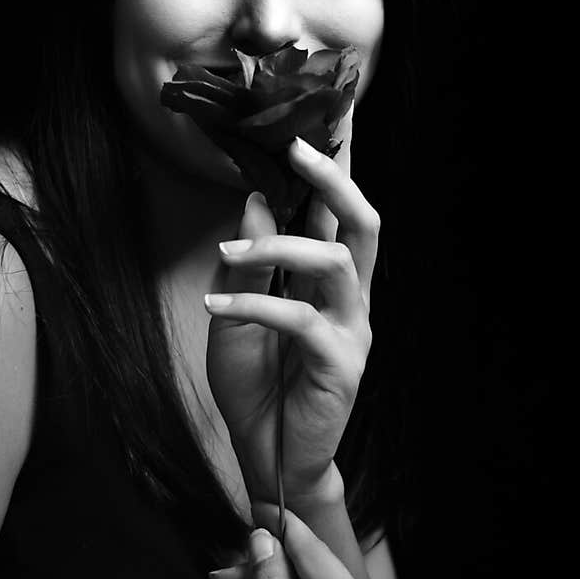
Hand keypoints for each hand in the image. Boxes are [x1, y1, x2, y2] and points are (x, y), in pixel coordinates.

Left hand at [204, 126, 378, 506]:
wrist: (267, 459)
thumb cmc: (255, 389)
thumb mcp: (235, 316)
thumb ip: (249, 264)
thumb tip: (254, 200)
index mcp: (329, 284)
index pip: (340, 215)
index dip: (335, 168)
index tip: (319, 119)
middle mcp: (349, 300)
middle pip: (364, 223)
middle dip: (336, 179)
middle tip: (297, 147)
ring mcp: (351, 330)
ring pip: (335, 260)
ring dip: (278, 247)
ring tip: (228, 254)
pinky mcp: (339, 363)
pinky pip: (298, 317)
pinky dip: (254, 305)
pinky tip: (215, 309)